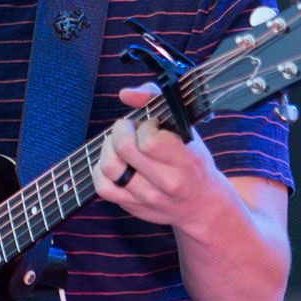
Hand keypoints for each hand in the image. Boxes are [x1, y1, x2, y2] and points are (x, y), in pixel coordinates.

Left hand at [93, 83, 218, 226]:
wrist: (200, 205)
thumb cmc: (192, 161)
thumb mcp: (186, 129)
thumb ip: (157, 100)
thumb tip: (125, 94)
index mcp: (185, 162)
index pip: (149, 141)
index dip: (145, 126)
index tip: (153, 126)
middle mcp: (167, 183)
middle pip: (124, 149)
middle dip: (122, 129)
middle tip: (131, 129)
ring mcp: (148, 198)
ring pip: (110, 167)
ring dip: (109, 148)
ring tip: (120, 145)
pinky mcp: (132, 207)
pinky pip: (102, 187)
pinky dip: (101, 170)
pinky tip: (115, 163)